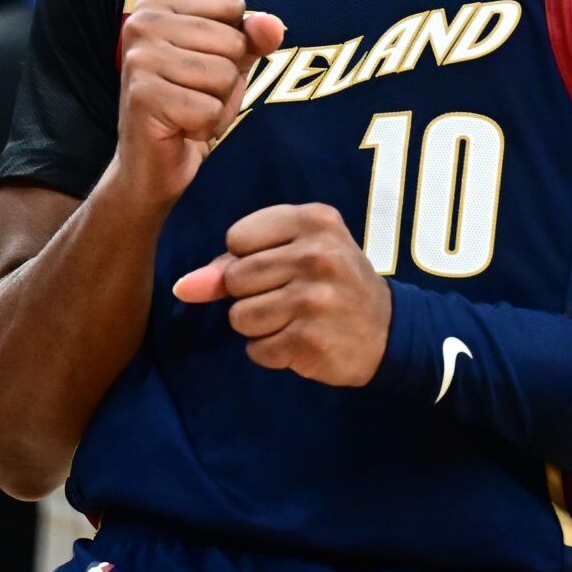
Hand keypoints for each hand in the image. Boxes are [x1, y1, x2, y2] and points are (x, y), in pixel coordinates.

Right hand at [116, 0, 284, 216]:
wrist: (152, 163)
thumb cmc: (191, 102)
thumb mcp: (230, 60)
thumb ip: (255, 35)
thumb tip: (273, 26)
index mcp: (157, 4)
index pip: (232, 5)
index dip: (234, 42)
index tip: (201, 64)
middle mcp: (140, 23)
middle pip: (232, 41)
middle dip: (227, 78)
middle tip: (194, 95)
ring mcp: (139, 59)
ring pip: (224, 75)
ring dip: (217, 103)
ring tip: (188, 111)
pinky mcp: (143, 97)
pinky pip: (210, 109)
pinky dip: (206, 126)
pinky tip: (181, 128)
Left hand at [172, 203, 391, 386]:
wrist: (388, 330)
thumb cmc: (332, 282)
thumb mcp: (295, 253)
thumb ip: (233, 262)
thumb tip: (183, 286)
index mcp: (315, 219)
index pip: (236, 237)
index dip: (247, 258)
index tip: (280, 264)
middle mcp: (317, 254)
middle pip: (235, 278)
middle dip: (251, 295)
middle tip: (290, 295)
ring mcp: (314, 298)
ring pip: (240, 317)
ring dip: (259, 326)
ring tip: (294, 319)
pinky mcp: (309, 339)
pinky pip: (257, 349)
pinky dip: (272, 351)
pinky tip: (301, 340)